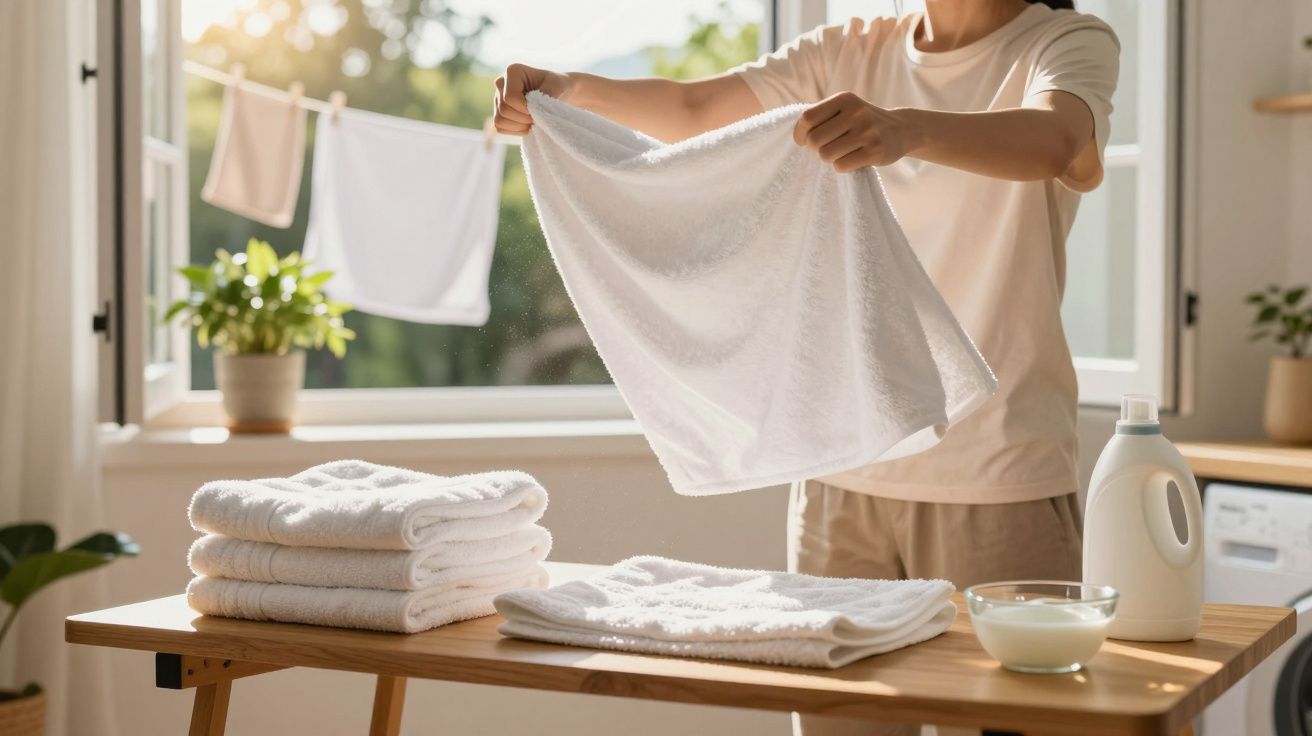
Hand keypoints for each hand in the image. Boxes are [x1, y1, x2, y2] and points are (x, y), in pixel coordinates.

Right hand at [494, 63, 573, 135]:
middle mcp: (501, 83)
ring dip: (519, 126)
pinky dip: (515, 131)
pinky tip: (527, 126)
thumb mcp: (556, 87)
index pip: (510, 97)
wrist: (557, 93)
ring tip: (533, 121)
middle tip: (538, 117)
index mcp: (513, 71)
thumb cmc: (557, 87)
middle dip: (523, 119)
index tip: (540, 109)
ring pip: (499, 120)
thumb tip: (534, 111)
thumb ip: (545, 96)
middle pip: (504, 110)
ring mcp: (497, 98)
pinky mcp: (498, 112)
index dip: (525, 109)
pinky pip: (500, 127)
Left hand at [793, 91, 919, 172]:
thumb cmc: (863, 122)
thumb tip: (797, 135)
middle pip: (815, 140)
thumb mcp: (845, 109)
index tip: (803, 141)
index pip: (808, 118)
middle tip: (827, 147)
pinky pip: (841, 166)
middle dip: (815, 149)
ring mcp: (867, 132)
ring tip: (842, 152)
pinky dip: (842, 166)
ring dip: (829, 158)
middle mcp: (856, 112)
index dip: (800, 133)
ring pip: (826, 155)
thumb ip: (822, 116)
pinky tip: (853, 159)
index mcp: (845, 99)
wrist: (902, 129)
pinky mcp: (875, 152)